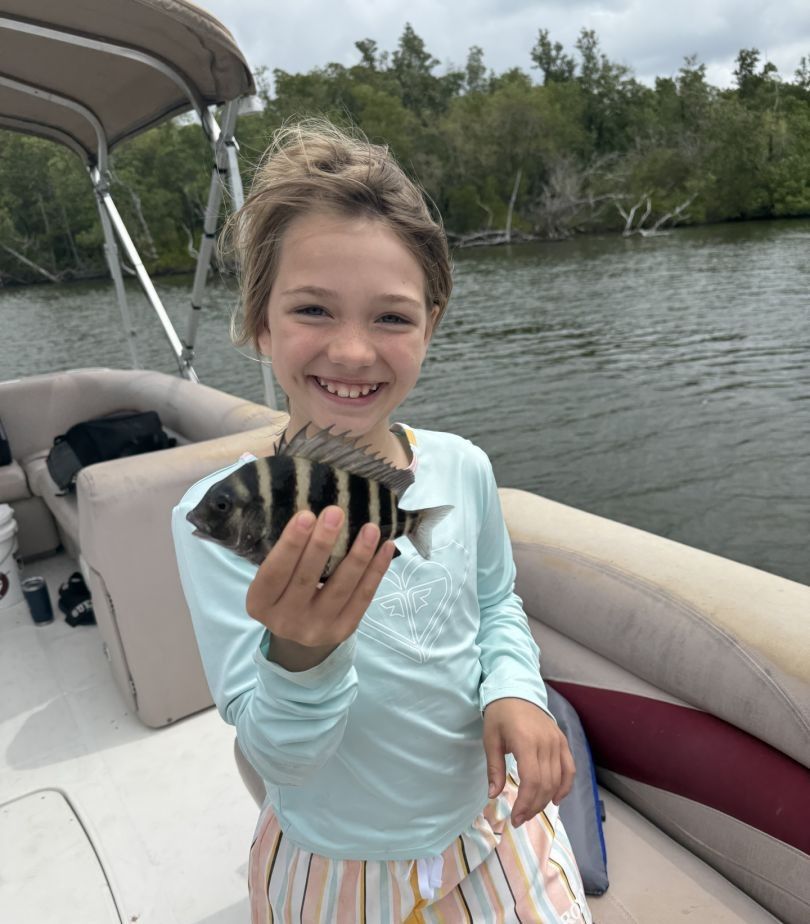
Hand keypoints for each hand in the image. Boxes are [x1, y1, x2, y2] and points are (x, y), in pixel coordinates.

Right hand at [245, 506, 394, 670]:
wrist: (298, 628)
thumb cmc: (283, 587)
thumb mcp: (272, 574)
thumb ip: (284, 550)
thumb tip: (307, 508)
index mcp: (259, 603)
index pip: (274, 572)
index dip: (290, 544)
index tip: (306, 515)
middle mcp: (284, 621)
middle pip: (307, 579)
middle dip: (322, 543)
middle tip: (336, 513)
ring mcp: (315, 629)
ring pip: (340, 588)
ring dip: (358, 556)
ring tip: (370, 528)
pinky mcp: (342, 631)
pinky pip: (363, 598)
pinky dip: (376, 571)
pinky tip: (385, 548)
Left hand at [482, 697, 574, 826]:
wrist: (515, 691)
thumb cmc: (499, 715)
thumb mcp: (490, 740)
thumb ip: (494, 769)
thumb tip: (493, 795)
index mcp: (526, 742)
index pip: (531, 781)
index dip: (525, 803)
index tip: (515, 817)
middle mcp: (545, 743)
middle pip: (546, 784)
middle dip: (533, 806)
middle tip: (520, 818)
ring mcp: (557, 741)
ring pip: (558, 780)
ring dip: (546, 800)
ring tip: (532, 810)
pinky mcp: (562, 741)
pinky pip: (569, 768)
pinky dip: (565, 786)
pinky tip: (556, 799)